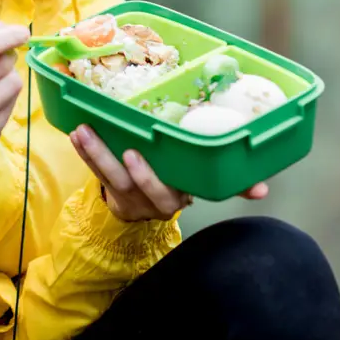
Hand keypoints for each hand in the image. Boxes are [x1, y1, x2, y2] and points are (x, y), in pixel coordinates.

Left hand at [70, 125, 268, 221]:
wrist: (144, 209)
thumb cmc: (178, 183)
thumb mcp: (203, 185)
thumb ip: (230, 184)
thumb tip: (263, 188)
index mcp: (177, 195)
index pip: (168, 191)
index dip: (152, 177)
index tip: (139, 156)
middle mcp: (151, 200)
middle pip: (136, 184)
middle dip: (126, 166)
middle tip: (124, 148)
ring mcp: (128, 195)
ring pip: (111, 177)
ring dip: (96, 153)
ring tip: (83, 130)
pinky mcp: (109, 188)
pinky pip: (95, 172)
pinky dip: (85, 152)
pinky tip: (75, 132)